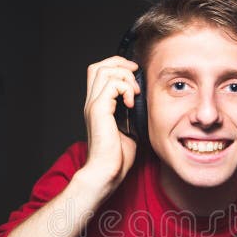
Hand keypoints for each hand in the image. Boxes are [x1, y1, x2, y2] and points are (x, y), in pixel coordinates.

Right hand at [82, 55, 140, 189]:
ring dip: (124, 76)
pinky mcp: (98, 110)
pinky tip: (130, 102)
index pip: (99, 72)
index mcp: (98, 105)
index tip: (135, 75)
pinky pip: (111, 84)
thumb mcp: (129, 128)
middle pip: (98, 66)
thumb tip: (144, 100)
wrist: (107, 171)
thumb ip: (131, 112)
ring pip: (104, 70)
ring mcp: (93, 105)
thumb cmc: (117, 157)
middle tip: (135, 75)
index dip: (117, 66)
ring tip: (134, 92)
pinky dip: (125, 87)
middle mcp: (92, 102)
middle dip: (120, 64)